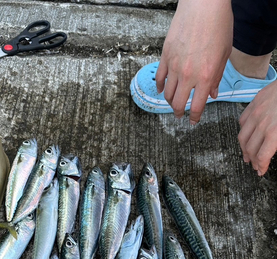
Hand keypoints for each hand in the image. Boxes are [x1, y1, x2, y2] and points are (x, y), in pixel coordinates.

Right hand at [155, 0, 232, 123]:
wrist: (204, 5)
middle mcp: (188, 75)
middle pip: (178, 103)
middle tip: (179, 115)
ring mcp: (174, 66)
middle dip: (178, 112)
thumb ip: (216, 77)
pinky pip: (160, 77)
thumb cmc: (218, 25)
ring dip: (170, 101)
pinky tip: (163, 90)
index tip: (192, 121)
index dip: (193, 117)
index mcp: (205, 76)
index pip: (196, 106)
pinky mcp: (165, 56)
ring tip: (172, 103)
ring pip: (167, 93)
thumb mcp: (224, 54)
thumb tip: (212, 93)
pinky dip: (160, 86)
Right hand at [239, 80, 276, 175]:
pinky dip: (243, 131)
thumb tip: (273, 150)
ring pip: (242, 137)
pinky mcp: (254, 103)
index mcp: (274, 132)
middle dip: (252, 160)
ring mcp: (256, 113)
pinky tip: (247, 135)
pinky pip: (242, 121)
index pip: (262, 156)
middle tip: (255, 165)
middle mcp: (262, 124)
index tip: (261, 170)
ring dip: (244, 149)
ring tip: (247, 154)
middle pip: (250, 149)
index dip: (261, 166)